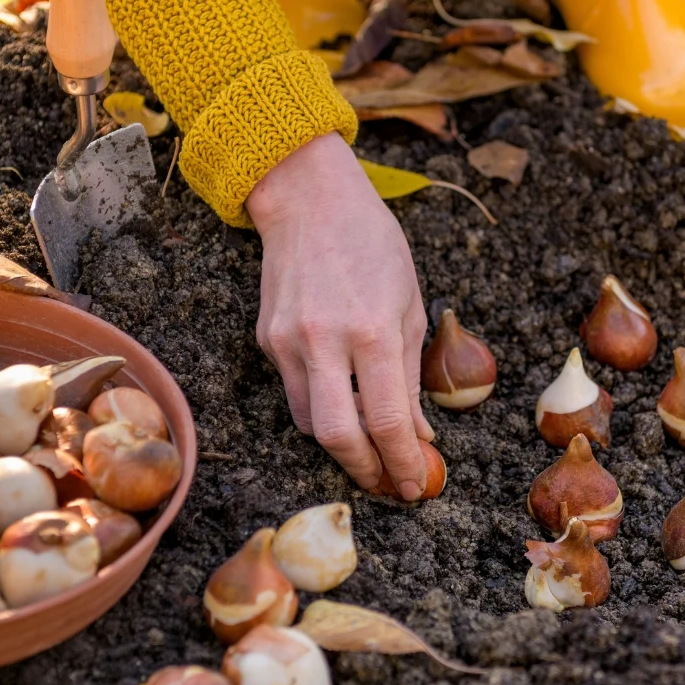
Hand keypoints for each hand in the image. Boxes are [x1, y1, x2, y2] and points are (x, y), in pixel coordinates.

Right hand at [246, 133, 434, 498]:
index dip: (403, 461)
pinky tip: (342, 398)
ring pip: (309, 422)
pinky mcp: (266, 339)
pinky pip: (294, 392)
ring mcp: (288, 341)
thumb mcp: (410, 304)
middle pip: (338, 436)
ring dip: (341, 443)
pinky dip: (321, 406)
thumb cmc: (372, 244)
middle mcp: (325, 340)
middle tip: (387, 483)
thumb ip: (411, 375)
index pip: (388, 419)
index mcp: (373, 329)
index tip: (416, 484)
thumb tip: (418, 434)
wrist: (309, 199)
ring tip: (369, 447)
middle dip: (365, 470)